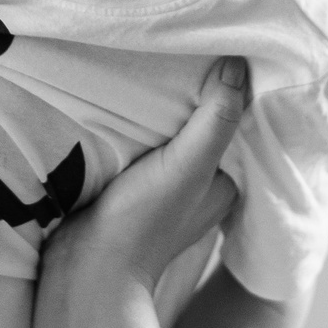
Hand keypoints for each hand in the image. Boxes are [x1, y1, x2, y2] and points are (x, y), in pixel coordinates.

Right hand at [43, 56, 248, 288]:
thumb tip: (240, 65)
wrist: (87, 268)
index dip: (221, 95)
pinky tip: (120, 115)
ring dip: (155, 120)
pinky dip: (132, 135)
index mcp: (224, 187)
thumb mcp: (190, 163)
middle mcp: (199, 192)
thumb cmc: (144, 220)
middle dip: (186, 106)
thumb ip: (217, 118)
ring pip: (166, 142)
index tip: (208, 60)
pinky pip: (137, 153)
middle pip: (197, 134)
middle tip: (172, 64)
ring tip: (144, 82)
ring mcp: (162, 196)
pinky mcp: (128, 195)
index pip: (229, 128)